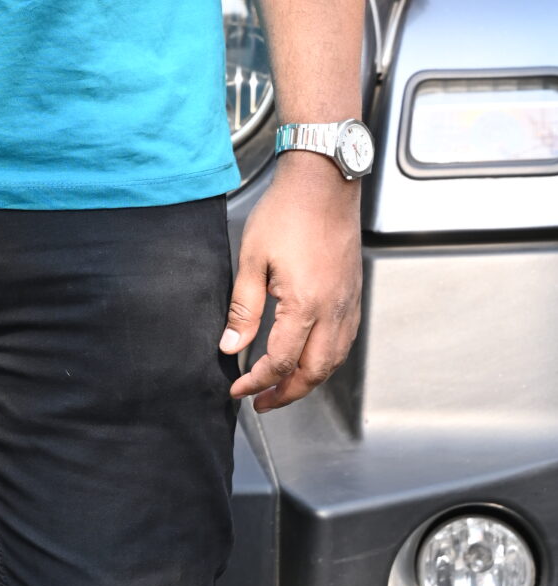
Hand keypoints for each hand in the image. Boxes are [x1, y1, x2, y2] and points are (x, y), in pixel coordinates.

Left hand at [220, 152, 362, 411]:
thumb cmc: (287, 213)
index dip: (257, 382)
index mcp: (305, 306)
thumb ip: (244, 308)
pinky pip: (345, 341)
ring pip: (333, 361)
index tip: (238, 389)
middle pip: (313, 372)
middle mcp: (333, 311)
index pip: (280, 362)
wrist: (323, 183)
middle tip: (261, 402)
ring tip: (283, 387)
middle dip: (286, 394)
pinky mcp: (353, 294)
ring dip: (308, 381)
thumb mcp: (252, 260)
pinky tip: (311, 357)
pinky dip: (327, 360)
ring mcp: (348, 303)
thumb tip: (231, 346)